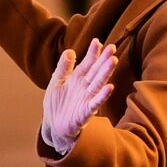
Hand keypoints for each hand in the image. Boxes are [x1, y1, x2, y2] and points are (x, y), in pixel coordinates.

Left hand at [41, 39, 116, 155]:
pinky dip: (102, 96)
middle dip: (104, 60)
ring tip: (113, 61)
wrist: (53, 125)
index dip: (93, 53)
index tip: (97, 41)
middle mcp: (84, 87)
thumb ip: (63, 67)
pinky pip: (95, 103)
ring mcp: (86, 98)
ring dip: (106, 73)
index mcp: (78, 78)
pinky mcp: (85, 112)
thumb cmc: (56, 103)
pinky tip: (109, 87)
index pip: (87, 63)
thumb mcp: (56, 81)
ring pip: (98, 84)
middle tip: (112, 48)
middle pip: (96, 71)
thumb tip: (70, 51)